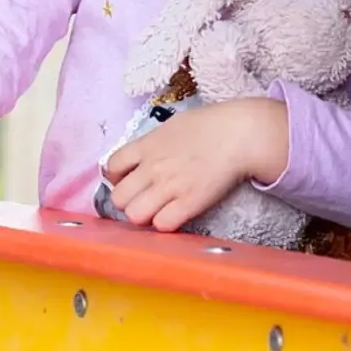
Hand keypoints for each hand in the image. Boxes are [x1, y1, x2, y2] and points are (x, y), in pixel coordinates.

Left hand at [103, 98, 287, 231]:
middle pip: (118, 198)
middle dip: (128, 202)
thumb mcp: (171, 126)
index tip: (129, 181)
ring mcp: (169, 186)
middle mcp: (152, 168)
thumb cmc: (210, 125)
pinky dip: (166, 224)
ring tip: (158, 210)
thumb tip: (141, 157)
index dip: (117, 178)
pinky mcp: (189, 203)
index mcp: (146, 146)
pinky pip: (163, 224)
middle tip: (143, 200)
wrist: (239, 134)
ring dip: (144, 216)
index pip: (111, 167)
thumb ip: (152, 144)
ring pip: (135, 215)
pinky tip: (175, 215)